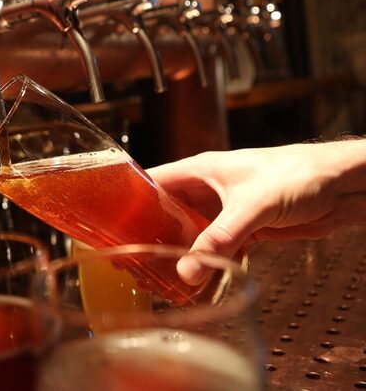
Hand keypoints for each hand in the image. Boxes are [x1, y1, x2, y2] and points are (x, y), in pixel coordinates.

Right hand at [147, 141, 365, 282]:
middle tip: (130, 257)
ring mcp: (225, 210)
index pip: (151, 181)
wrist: (343, 186)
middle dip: (150, 233)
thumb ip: (220, 238)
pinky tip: (198, 280)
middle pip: (166, 211)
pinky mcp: (245, 228)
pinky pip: (216, 247)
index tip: (109, 222)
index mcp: (200, 170)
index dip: (129, 199)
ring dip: (178, 251)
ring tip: (157, 273)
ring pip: (190, 232)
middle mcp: (207, 189)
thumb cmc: (300, 174)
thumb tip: (188, 269)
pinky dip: (207, 263)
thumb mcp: (252, 205)